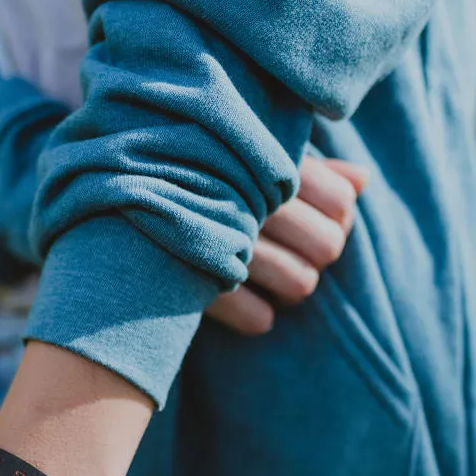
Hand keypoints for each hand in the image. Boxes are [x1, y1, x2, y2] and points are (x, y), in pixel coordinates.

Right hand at [209, 157, 367, 335]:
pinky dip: (256, 316)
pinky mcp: (201, 283)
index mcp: (268, 160)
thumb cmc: (193, 171)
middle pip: (328, 247)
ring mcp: (227, 240)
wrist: (112, 194)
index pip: (341, 205)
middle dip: (315, 255)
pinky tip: (242, 305)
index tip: (312, 219)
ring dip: (289, 285)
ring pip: (301, 284)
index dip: (336, 220)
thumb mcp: (248, 157)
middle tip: (290, 252)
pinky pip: (258, 318)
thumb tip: (364, 181)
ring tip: (266, 277)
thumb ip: (311, 171)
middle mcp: (253, 198)